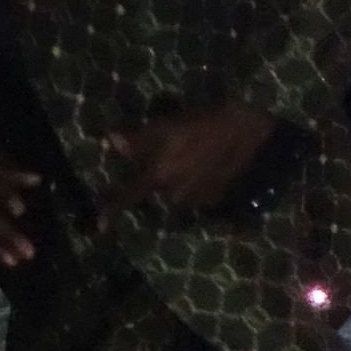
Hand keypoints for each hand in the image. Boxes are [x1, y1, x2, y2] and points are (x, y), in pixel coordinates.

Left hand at [98, 99, 275, 219]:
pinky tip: (202, 162)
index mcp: (159, 175)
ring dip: (174, 176)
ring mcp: (195, 202)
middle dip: (155, 173)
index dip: (112, 208)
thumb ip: (138, 139)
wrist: (252, 137)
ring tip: (189, 151)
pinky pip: (192, 193)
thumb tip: (109, 141)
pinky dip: (191, 181)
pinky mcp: (213, 202)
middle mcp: (174, 195)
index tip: (98, 226)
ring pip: (173, 191)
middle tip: (170, 148)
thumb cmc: (205, 124)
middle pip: (153, 187)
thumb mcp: (168, 125)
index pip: (129, 195)